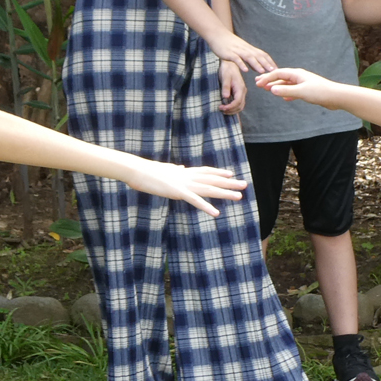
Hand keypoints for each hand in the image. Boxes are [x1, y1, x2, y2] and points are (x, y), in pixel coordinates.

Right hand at [123, 160, 245, 215]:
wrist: (136, 170)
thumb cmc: (145, 171)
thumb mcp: (163, 169)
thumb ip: (173, 170)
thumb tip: (179, 167)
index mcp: (183, 172)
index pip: (205, 171)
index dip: (219, 173)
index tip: (231, 174)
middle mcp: (187, 176)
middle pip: (212, 180)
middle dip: (229, 183)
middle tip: (244, 185)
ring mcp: (183, 184)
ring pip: (209, 189)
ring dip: (224, 193)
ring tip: (238, 197)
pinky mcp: (177, 192)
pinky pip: (195, 201)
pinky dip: (206, 207)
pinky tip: (216, 213)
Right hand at [211, 31, 275, 74]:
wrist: (217, 34)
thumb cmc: (228, 43)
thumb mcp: (241, 50)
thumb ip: (249, 59)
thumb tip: (258, 67)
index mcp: (249, 48)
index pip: (263, 54)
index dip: (270, 61)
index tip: (276, 69)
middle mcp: (245, 49)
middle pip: (258, 56)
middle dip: (266, 64)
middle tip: (274, 71)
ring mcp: (238, 50)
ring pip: (249, 57)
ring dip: (256, 64)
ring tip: (262, 71)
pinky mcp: (229, 53)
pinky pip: (236, 59)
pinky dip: (241, 64)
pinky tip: (245, 70)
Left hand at [218, 60, 245, 114]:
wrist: (230, 64)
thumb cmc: (227, 69)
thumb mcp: (225, 77)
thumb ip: (226, 87)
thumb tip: (225, 97)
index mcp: (240, 88)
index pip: (238, 102)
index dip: (230, 107)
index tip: (222, 108)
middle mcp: (242, 91)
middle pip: (240, 106)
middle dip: (231, 110)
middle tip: (221, 109)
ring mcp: (241, 92)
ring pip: (240, 106)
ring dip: (232, 110)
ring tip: (223, 110)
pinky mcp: (238, 93)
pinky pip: (238, 103)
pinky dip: (233, 107)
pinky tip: (226, 107)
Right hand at [255, 67, 339, 108]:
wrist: (336, 97)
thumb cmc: (320, 92)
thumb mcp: (301, 92)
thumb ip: (286, 91)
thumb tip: (271, 89)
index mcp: (297, 74)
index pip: (278, 73)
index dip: (267, 78)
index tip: (258, 84)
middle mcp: (299, 77)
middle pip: (281, 77)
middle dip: (269, 80)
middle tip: (257, 83)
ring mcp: (303, 83)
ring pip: (286, 84)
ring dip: (277, 86)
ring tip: (267, 89)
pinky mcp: (307, 90)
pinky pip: (293, 90)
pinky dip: (286, 93)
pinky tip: (284, 98)